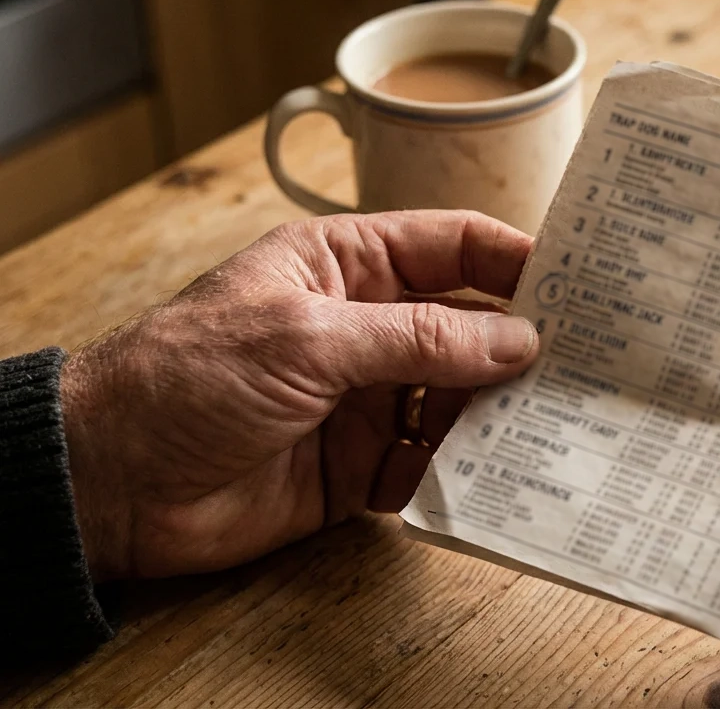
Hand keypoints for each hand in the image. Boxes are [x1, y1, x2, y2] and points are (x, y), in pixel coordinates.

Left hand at [60, 211, 540, 580]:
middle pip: (468, 327)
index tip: (581, 284)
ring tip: (558, 425)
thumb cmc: (190, 377)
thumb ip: (419, 338)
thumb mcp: (310, 338)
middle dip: (523, 345)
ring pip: (459, 399)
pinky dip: (463, 472)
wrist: (116, 483)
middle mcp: (367, 327)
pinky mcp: (361, 465)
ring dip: (500, 413)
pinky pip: (431, 464)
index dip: (515, 260)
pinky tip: (499, 479)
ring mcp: (366, 397)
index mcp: (348, 265)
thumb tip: (518, 340)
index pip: (451, 247)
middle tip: (592, 364)